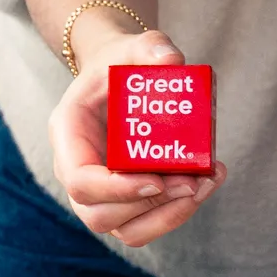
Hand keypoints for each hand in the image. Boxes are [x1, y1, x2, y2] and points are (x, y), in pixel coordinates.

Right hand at [46, 23, 222, 246]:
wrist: (117, 79)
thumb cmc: (119, 64)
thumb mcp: (130, 46)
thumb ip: (149, 46)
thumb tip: (172, 61)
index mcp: (68, 136)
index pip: (80, 181)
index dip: (117, 190)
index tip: (157, 181)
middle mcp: (77, 173)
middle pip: (99, 216)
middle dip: (150, 207)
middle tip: (192, 183)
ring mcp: (101, 194)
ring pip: (127, 230)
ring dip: (169, 216)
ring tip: (204, 185)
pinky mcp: (127, 202)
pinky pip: (148, 223)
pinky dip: (179, 211)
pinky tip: (208, 182)